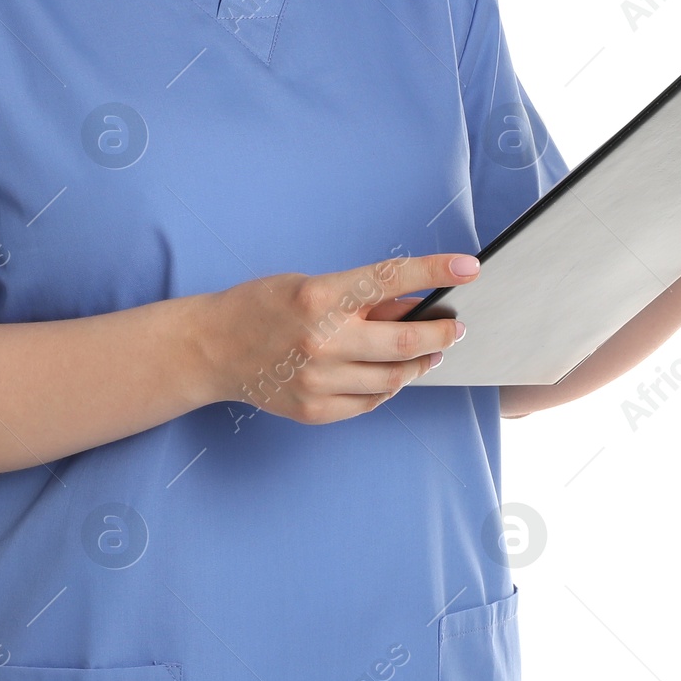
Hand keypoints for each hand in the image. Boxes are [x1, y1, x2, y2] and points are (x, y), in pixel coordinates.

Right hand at [195, 252, 476, 424]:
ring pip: (394, 379)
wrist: (212, 347)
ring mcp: (318, 381)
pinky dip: (389, 387)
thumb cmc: (262, 305)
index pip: (392, 280)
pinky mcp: (314, 410)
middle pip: (404, 344)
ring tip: (429, 353)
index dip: (435, 272)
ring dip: (420, 364)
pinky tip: (391, 375)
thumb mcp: (311, 283)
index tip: (468, 269)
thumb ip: (361, 297)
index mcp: (320, 297)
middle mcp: (322, 341)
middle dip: (441, 335)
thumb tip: (413, 303)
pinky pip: (370, 402)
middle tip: (455, 328)